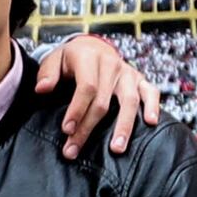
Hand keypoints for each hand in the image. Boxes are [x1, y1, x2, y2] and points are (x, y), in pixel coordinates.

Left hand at [43, 31, 159, 157]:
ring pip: (129, 101)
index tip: (67, 130)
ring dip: (123, 126)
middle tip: (74, 150)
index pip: (86, 87)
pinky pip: (151, 92)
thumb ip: (47, 74)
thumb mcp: (54, 60)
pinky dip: (153, 106)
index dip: (77, 110)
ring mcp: (128, 73)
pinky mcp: (140, 79)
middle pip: (103, 101)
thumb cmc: (70, 60)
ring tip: (116, 149)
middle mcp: (111, 65)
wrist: (92, 47)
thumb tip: (42, 89)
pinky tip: (151, 123)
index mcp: (89, 58)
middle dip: (88, 128)